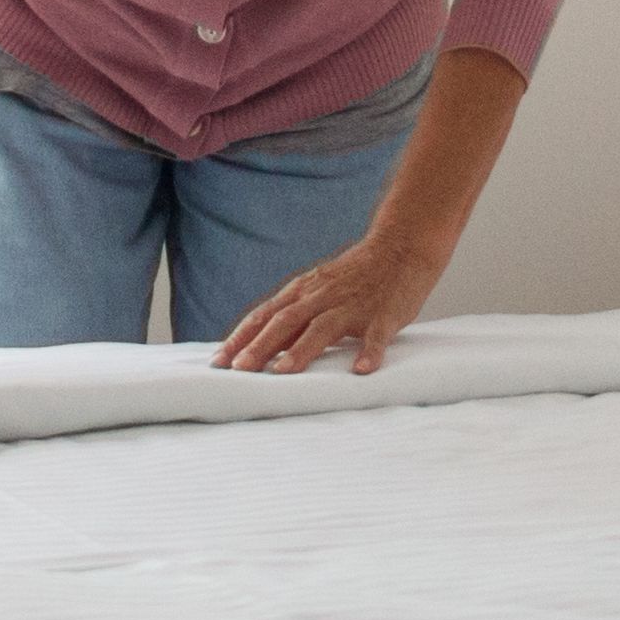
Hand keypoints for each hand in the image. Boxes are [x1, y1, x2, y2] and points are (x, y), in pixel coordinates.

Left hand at [217, 227, 453, 377]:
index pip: (264, 316)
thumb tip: (260, 344)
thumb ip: (293, 314)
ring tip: (283, 372)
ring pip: (323, 328)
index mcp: (303, 292)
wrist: (401, 247)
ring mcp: (352, 305)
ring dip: (302, 350)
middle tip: (239, 370)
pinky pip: (376, 335)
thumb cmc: (356, 275)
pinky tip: (362, 370)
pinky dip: (369, 352)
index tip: (218, 361)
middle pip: (285, 322)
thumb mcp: (317, 289)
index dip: (240, 338)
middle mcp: (322, 297)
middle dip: (260, 346)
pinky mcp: (384, 314)